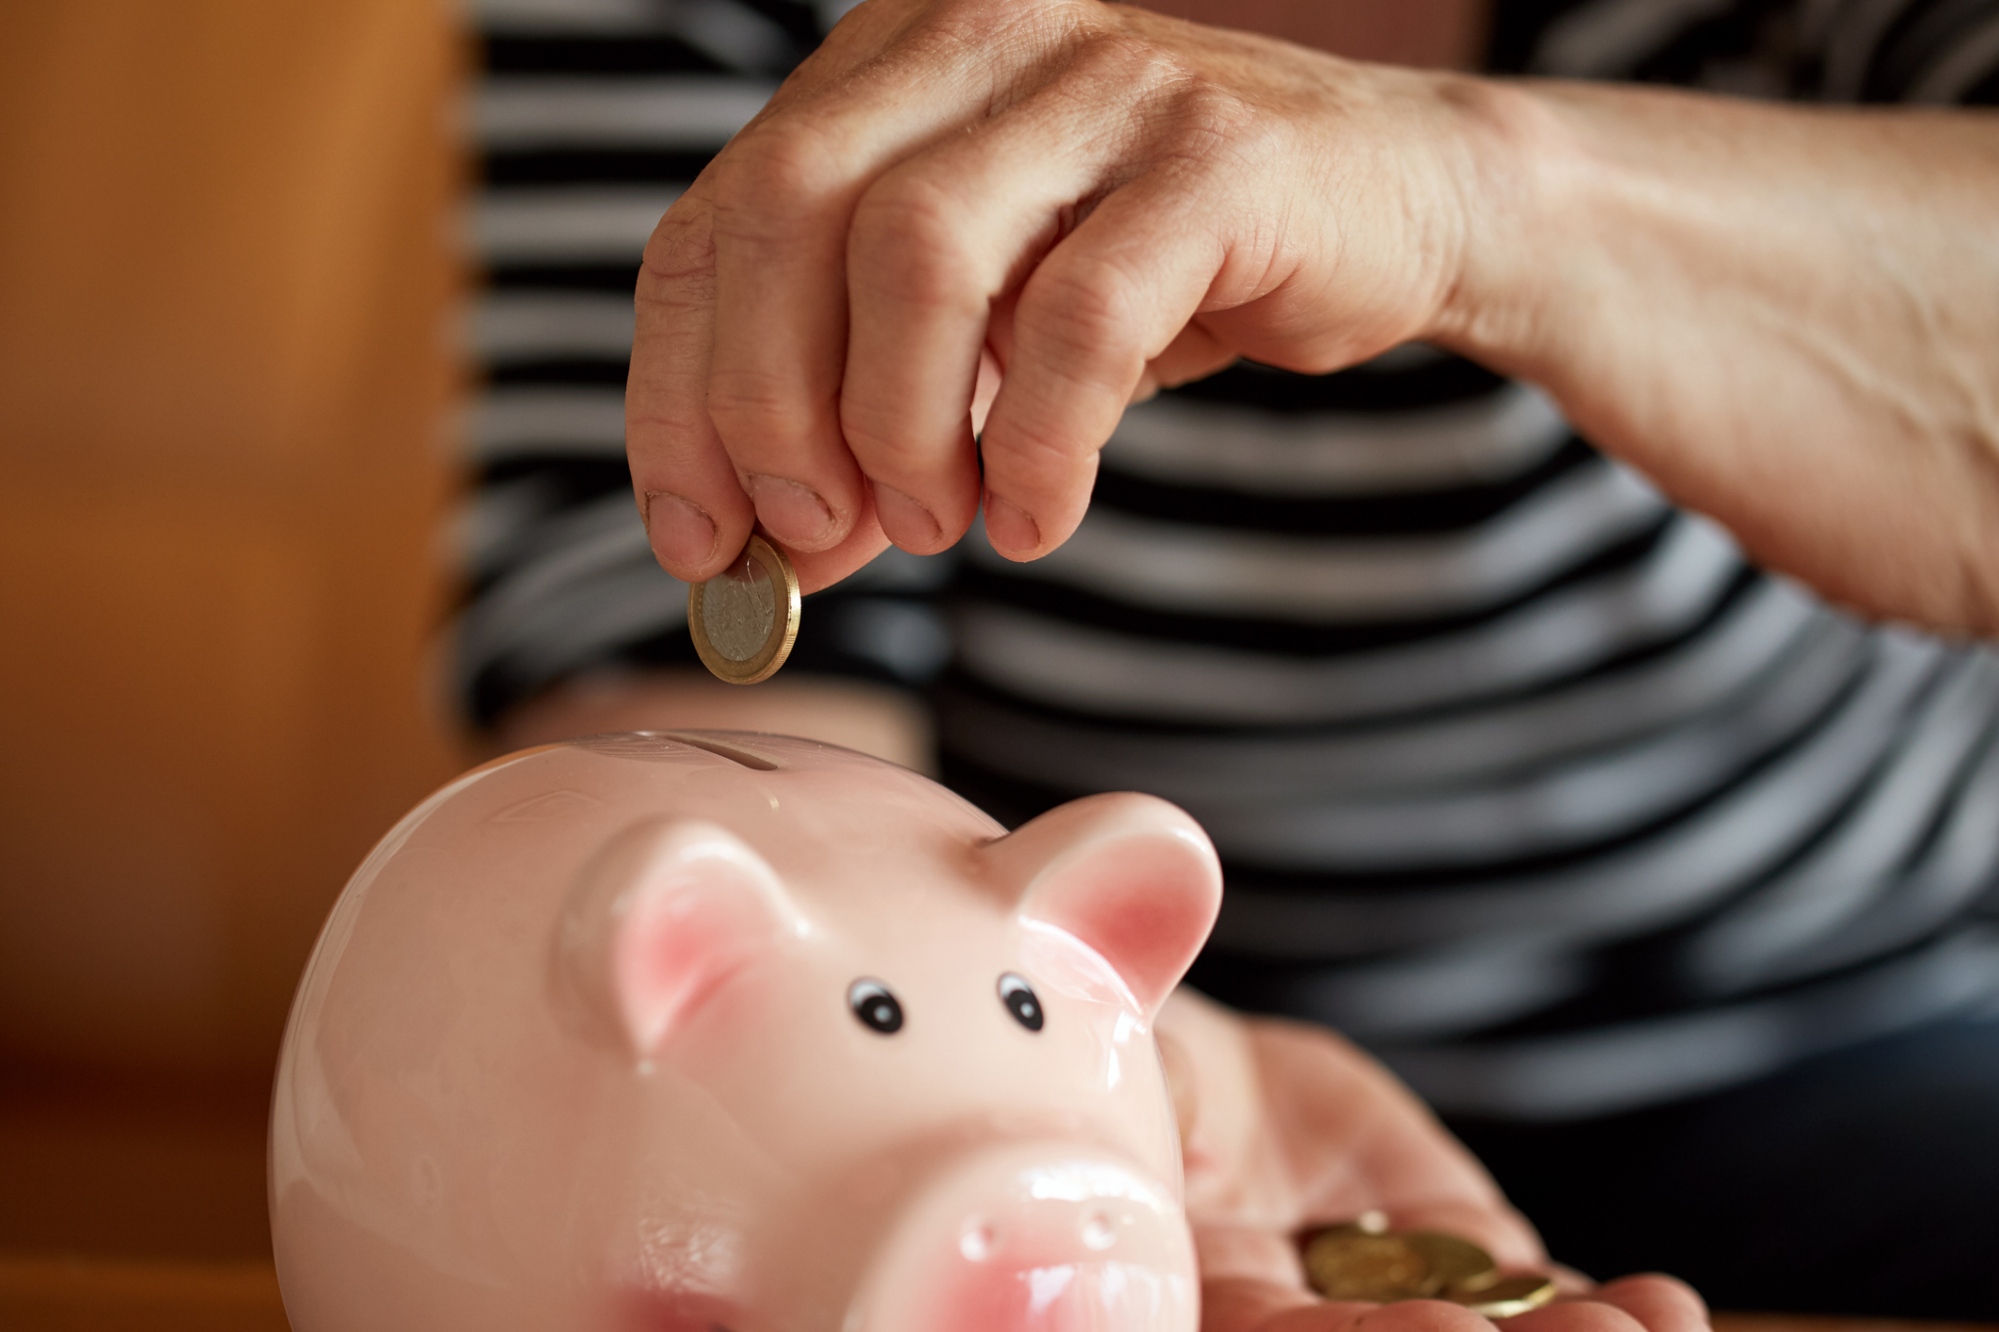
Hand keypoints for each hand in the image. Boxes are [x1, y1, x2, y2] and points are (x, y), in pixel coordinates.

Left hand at [627, 0, 1499, 590]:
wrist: (1389, 205)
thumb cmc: (1161, 270)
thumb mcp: (981, 339)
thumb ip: (866, 418)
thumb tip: (767, 553)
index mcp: (886, 66)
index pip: (716, 219)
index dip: (680, 388)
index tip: (696, 532)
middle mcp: (975, 37)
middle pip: (789, 215)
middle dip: (773, 406)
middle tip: (822, 531)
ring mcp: (1098, 80)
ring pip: (918, 253)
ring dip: (902, 429)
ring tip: (941, 526)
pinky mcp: (1214, 154)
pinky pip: (1080, 319)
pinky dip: (1039, 446)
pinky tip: (1039, 515)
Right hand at [1154, 991, 1708, 1331]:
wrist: (1174, 1052)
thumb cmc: (1117, 1050)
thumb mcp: (1109, 1063)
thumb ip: (1127, 1103)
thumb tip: (1131, 1112)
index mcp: (1191, 1294)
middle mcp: (1289, 1313)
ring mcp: (1376, 1292)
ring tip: (1640, 1328)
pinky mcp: (1445, 1248)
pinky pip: (1521, 1290)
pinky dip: (1591, 1304)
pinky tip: (1663, 1308)